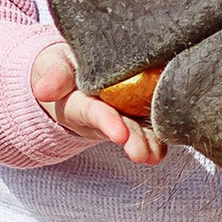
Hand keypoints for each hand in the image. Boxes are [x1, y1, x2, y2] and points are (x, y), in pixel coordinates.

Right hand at [32, 38, 169, 166]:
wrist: (76, 71)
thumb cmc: (65, 66)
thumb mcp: (54, 65)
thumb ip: (54, 76)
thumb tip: (43, 90)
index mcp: (80, 103)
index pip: (94, 113)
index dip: (106, 123)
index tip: (119, 134)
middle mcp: (104, 114)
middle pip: (120, 128)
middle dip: (132, 141)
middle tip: (143, 154)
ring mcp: (124, 115)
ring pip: (138, 131)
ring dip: (148, 144)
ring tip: (156, 156)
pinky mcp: (139, 111)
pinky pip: (152, 123)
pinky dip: (161, 133)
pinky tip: (178, 136)